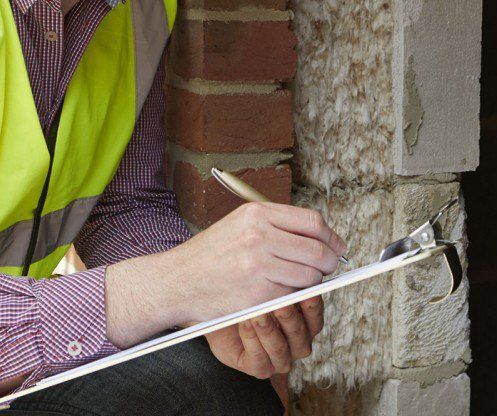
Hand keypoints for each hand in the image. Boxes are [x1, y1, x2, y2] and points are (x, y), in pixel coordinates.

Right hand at [105, 202, 343, 348]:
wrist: (176, 281)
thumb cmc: (207, 256)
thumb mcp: (237, 225)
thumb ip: (275, 227)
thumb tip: (318, 238)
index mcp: (256, 214)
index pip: (312, 222)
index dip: (330, 237)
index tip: (335, 248)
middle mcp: (258, 235)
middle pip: (317, 249)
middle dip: (328, 263)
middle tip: (325, 270)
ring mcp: (258, 265)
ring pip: (309, 276)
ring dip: (309, 283)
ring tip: (291, 282)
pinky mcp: (257, 293)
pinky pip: (291, 296)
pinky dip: (290, 298)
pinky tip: (275, 294)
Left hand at [205, 296, 324, 378]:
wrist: (218, 315)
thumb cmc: (246, 300)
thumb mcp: (265, 289)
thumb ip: (282, 286)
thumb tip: (293, 271)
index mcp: (304, 326)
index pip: (315, 319)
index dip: (313, 307)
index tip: (308, 293)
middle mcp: (296, 345)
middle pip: (300, 335)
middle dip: (290, 319)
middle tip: (281, 304)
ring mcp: (279, 360)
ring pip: (279, 349)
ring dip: (269, 330)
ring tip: (258, 314)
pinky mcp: (260, 369)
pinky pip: (258, 358)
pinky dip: (251, 339)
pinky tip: (245, 323)